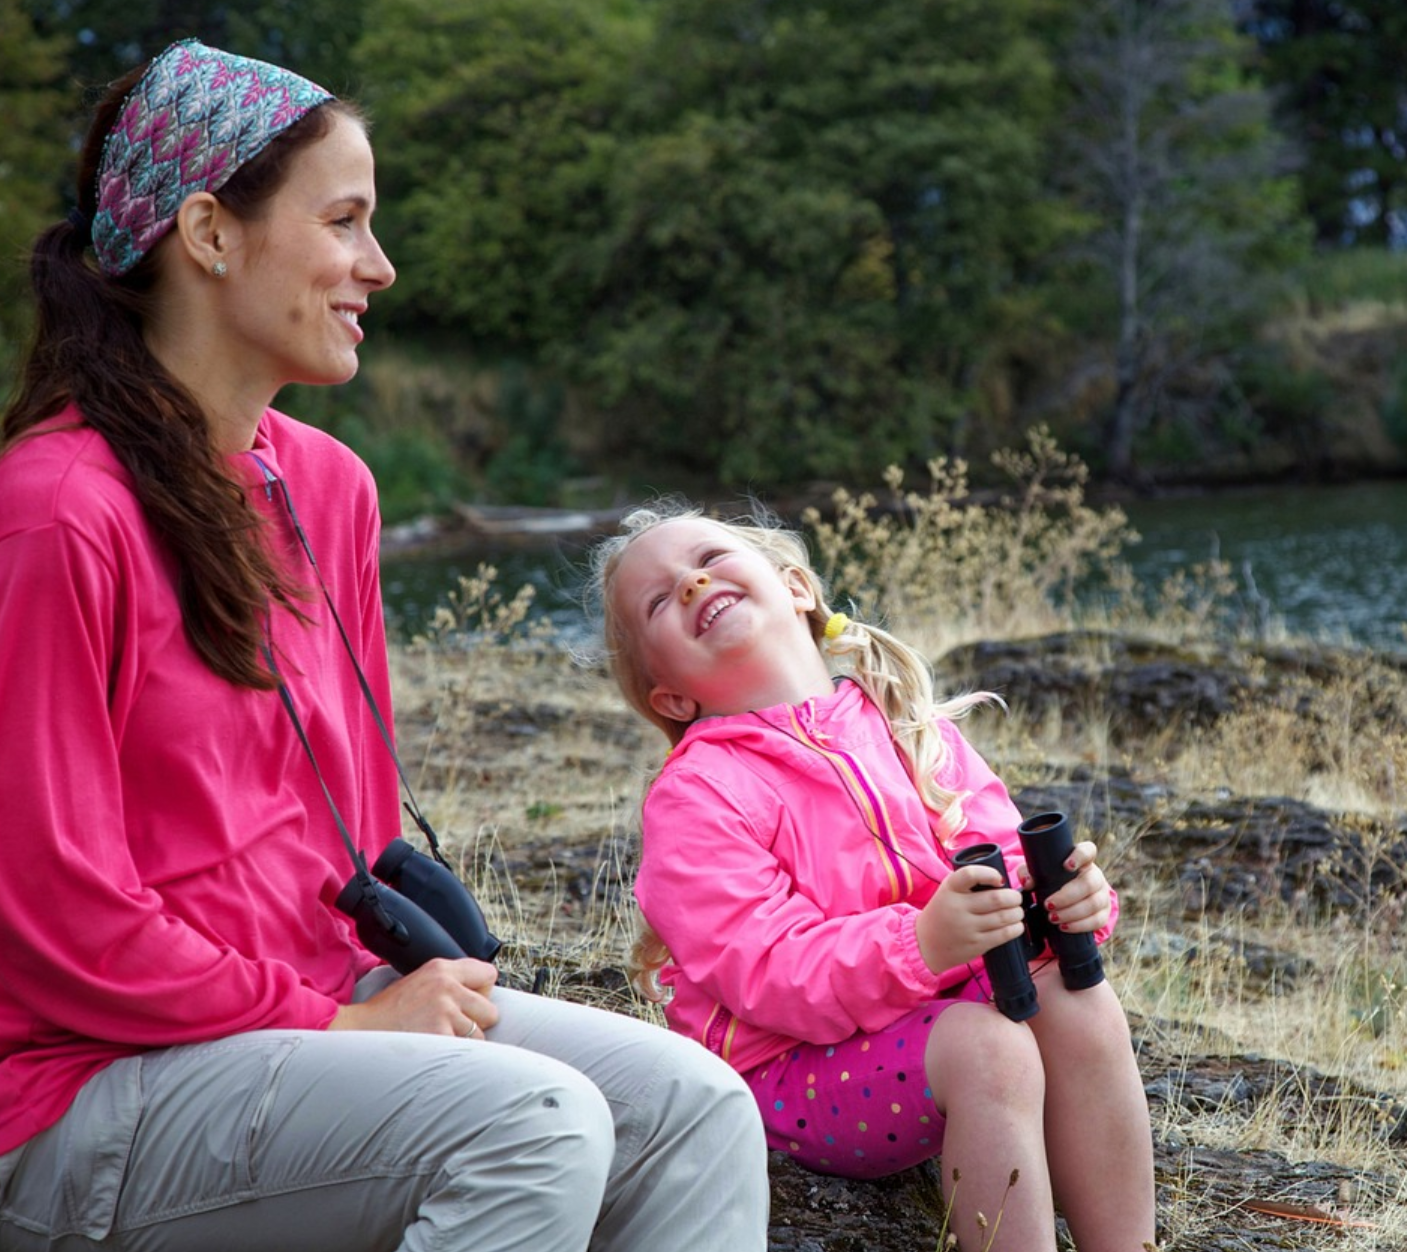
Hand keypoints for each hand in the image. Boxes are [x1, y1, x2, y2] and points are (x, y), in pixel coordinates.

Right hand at [328, 958, 498, 1037]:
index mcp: (441, 968)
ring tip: (436, 1039)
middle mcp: (446, 986)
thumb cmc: (389, 1012)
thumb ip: (451, 982)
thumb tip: (483, 993)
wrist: (359, 1032)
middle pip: (491, 1010)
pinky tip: (431, 1050)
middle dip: (476, 1023)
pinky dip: (451, 1057)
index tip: (468, 1003)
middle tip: (449, 1026)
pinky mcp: (439, 1036)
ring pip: (479, 1036)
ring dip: (462, 1043)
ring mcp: (444, 1011)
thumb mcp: (420, 981)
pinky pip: (463, 1053)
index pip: (488, 974)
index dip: (481, 992)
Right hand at [915, 862, 1025, 974]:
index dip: (989, 873)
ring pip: (1003, 917)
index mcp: (950, 889)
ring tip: (1017, 911)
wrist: (925, 944)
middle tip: (1016, 898)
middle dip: (1014, 897)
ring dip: (1017, 913)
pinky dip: (1015, 928)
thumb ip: (968, 884)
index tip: (999, 879)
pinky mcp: (975, 944)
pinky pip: (1002, 935)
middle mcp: (957, 907)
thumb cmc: (942, 913)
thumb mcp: (947, 892)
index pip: (970, 874)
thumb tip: (1002, 882)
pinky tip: (1016, 925)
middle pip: (996, 898)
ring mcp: (967, 928)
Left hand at [1024, 841, 1111, 934]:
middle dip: (1067, 896)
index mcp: (1082, 860)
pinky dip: (1080, 925)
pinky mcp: (1104, 912)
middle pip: (1090, 883)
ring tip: (1053, 918)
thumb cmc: (1052, 880)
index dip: (1080, 856)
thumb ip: (1029, 872)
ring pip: (1094, 903)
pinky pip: (1098, 920)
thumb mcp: (1039, 873)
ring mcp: (1102, 894)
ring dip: (1072, 913)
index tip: (1066, 865)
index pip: (1088, 851)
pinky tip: (1065, 927)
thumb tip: (1028, 882)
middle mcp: (1095, 875)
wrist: (1067, 899)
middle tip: (1048, 905)